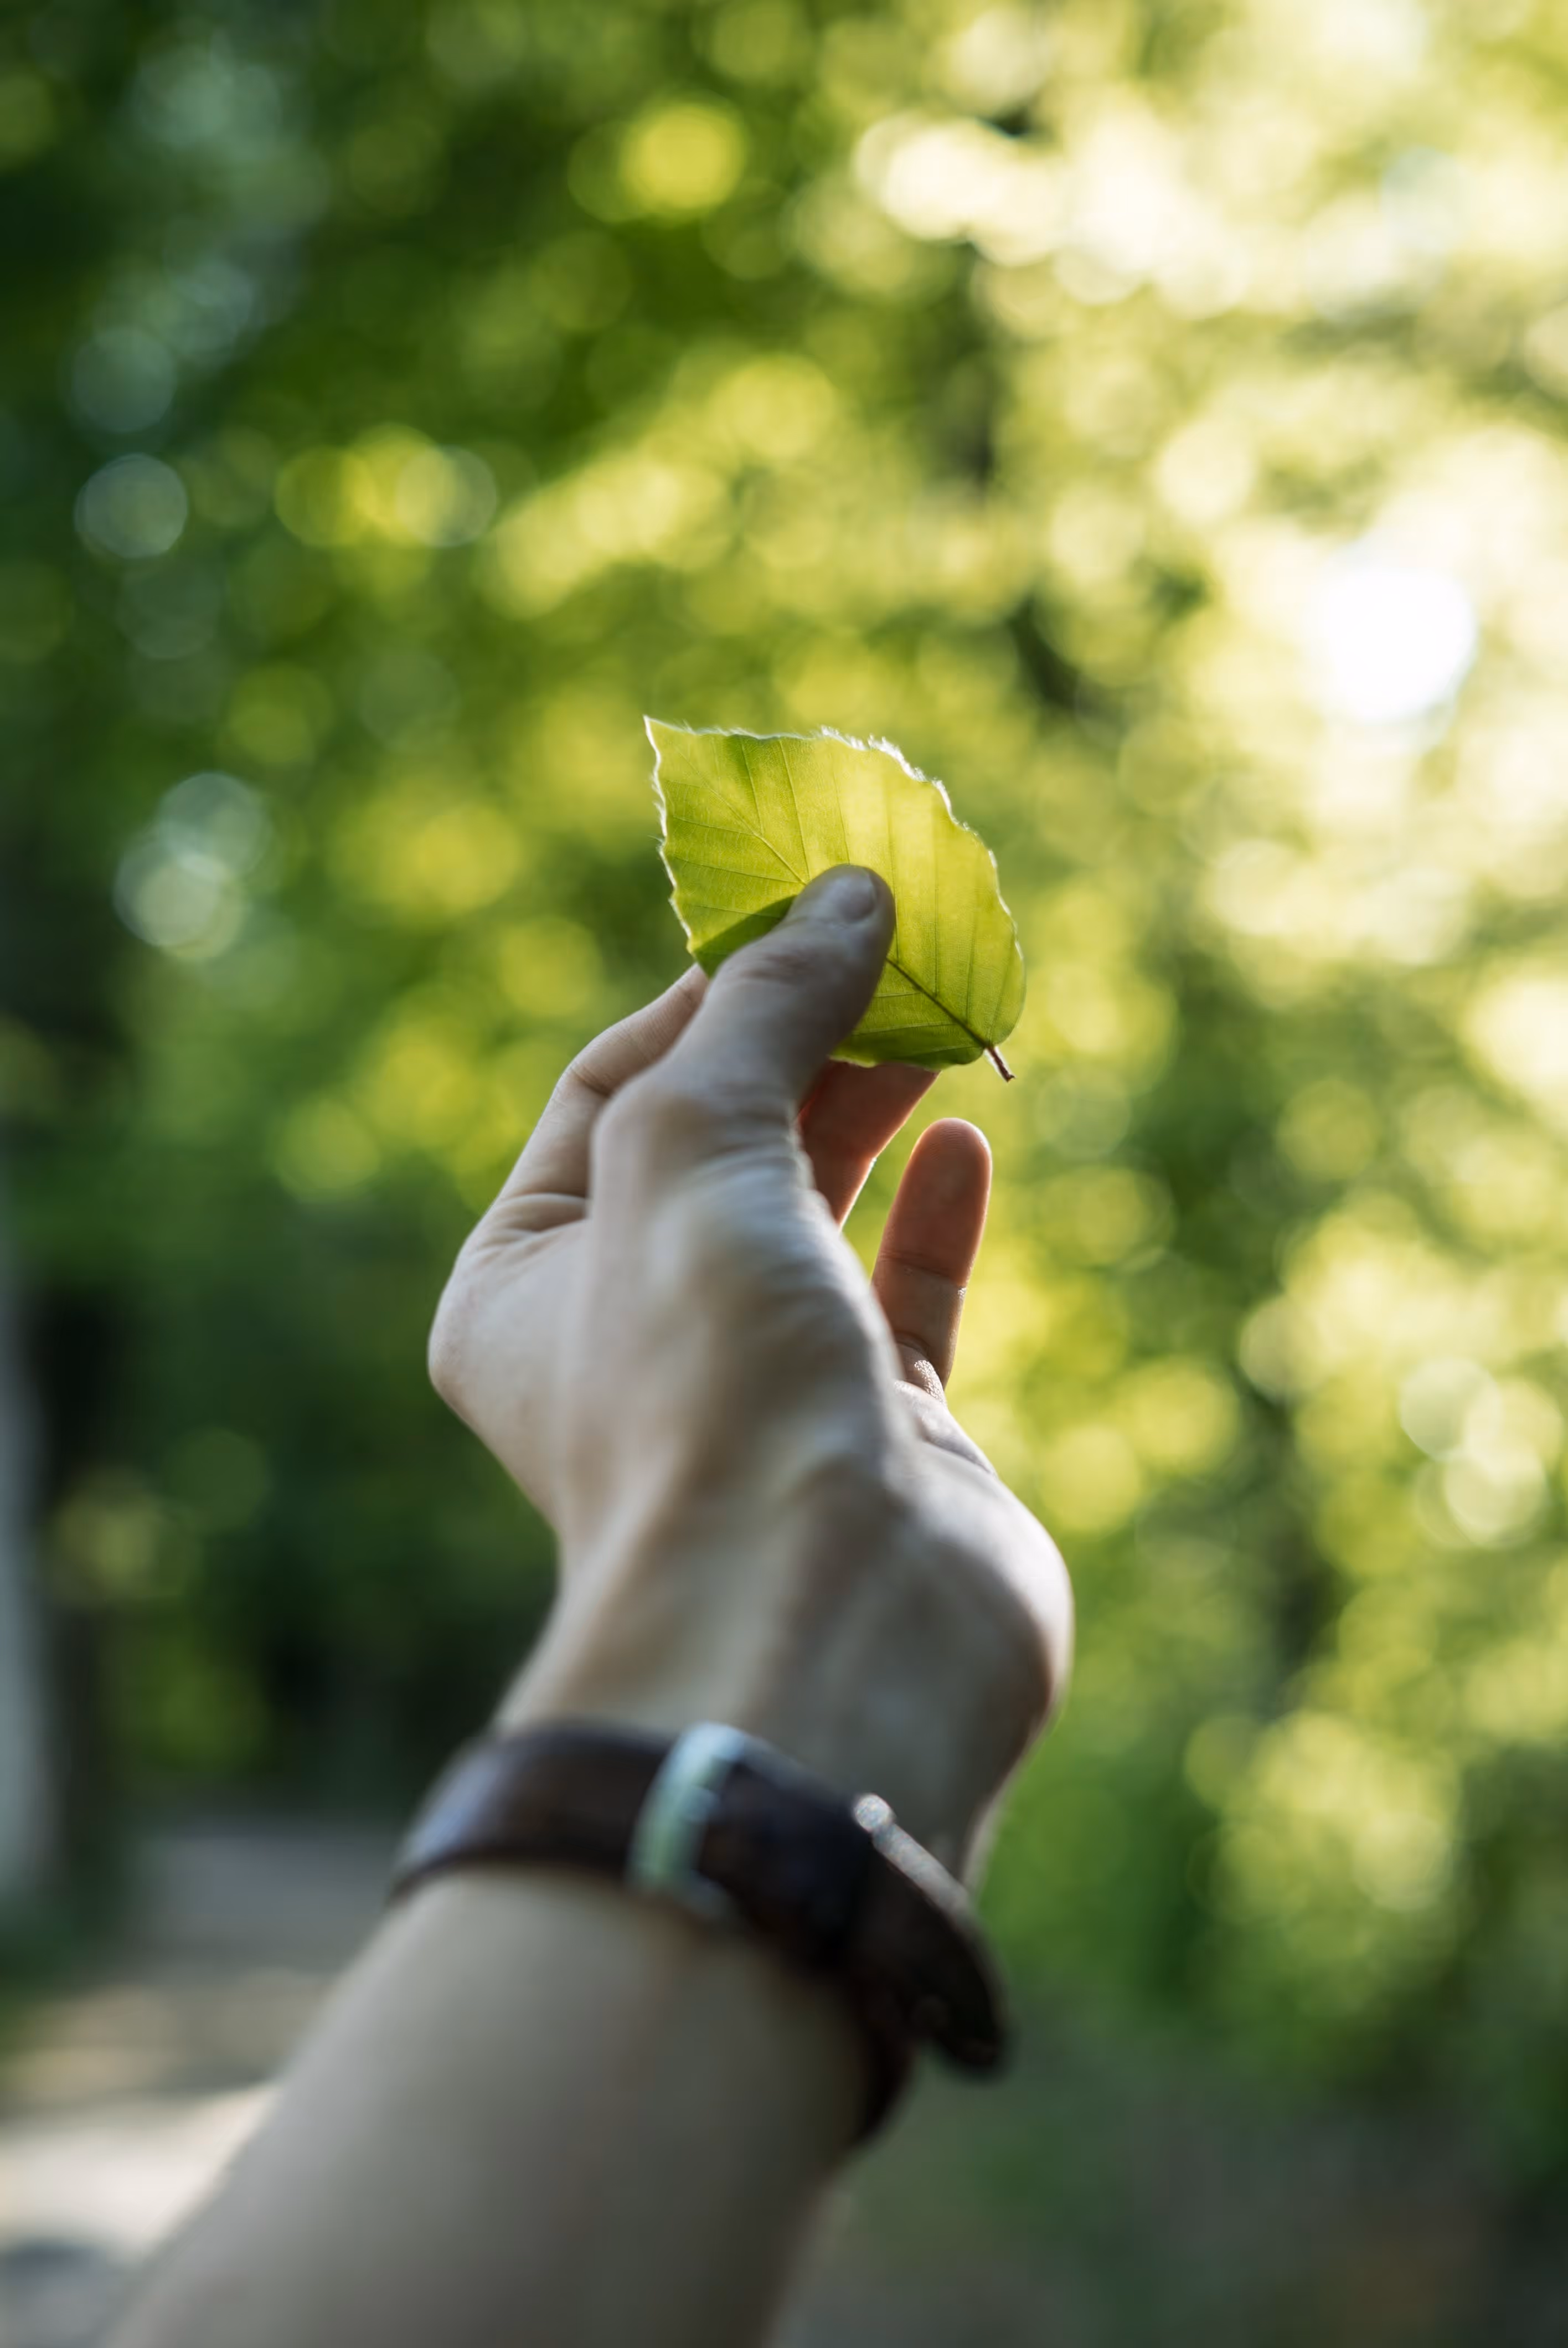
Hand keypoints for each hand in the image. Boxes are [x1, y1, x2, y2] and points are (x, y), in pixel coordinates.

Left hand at [429, 868, 1071, 1876]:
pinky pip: (904, 1297)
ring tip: (940, 1016)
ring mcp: (759, 1387)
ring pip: (816, 1211)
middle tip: (895, 949)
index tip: (803, 914)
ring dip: (872, 1108)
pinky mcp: (879, 1434)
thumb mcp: (694, 1143)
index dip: (704, 992)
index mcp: (521, 1284)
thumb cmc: (705, 1378)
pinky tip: (968, 1141)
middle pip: (721, 1141)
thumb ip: (766, 1007)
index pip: (605, 1089)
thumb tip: (850, 893)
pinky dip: (932, 1213)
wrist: (825, 1617)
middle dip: (802, 1038)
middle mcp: (629, 1338)